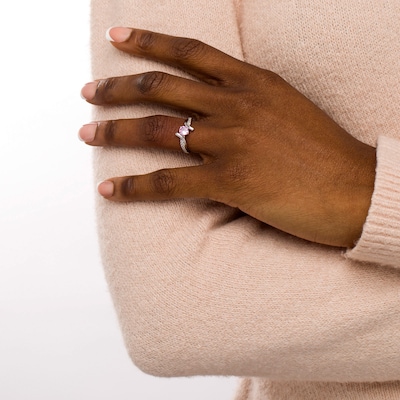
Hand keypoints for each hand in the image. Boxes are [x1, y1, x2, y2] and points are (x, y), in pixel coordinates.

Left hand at [79, 27, 375, 247]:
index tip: (118, 39)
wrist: (356, 188)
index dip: (148, 42)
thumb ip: (249, 100)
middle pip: (161, 88)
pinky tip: (110, 188)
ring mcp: (231, 142)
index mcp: (252, 82)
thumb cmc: (325, 151)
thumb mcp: (287, 106)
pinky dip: (134, 186)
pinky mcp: (230, 181)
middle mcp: (236, 105)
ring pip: (156, 132)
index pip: (189, 52)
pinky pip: (168, 181)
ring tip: (87, 132)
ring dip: (115, 131)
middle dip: (117, 88)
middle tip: (89, 92)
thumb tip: (217, 106)